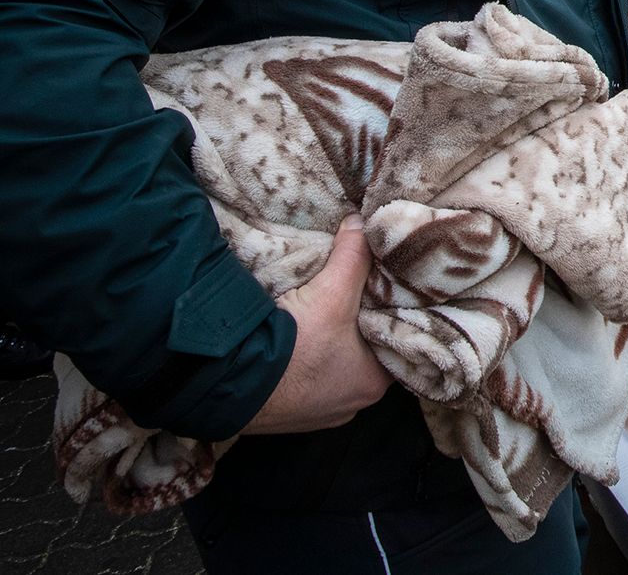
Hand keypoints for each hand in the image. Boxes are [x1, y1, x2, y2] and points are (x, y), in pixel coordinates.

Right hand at [245, 216, 389, 434]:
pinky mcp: (290, 411)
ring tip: (327, 311)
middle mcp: (354, 402)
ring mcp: (320, 411)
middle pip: (365, 351)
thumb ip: (352, 256)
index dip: (390, 309)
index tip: (386, 287)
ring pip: (335, 364)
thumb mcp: (330, 294)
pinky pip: (308, 377)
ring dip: (330, 342)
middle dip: (359, 324)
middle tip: (356, 293)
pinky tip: (300, 338)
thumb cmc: (292, 348)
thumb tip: (361, 222)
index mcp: (376, 382)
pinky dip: (307, 358)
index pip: (395, 337)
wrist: (226, 386)